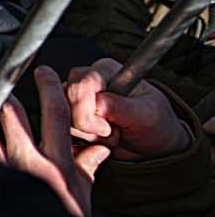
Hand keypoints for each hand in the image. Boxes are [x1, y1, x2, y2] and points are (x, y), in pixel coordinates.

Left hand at [0, 66, 110, 216]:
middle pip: (16, 117)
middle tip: (0, 81)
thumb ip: (88, 167)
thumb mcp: (83, 195)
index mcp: (60, 163)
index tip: (44, 73)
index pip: (57, 114)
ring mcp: (7, 174)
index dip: (50, 89)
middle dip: (7, 95)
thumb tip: (100, 149)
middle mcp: (32, 164)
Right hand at [65, 58, 191, 161]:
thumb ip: (120, 107)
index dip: (87, 113)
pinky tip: (98, 141)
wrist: (154, 145)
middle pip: (64, 102)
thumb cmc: (155, 124)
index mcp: (105, 71)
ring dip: (86, 136)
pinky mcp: (71, 117)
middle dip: (86, 126)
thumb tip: (97, 103)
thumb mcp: (146, 115)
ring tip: (109, 134)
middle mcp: (86, 81)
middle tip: (110, 131)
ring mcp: (76, 100)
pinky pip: (61, 131)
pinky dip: (79, 143)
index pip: (79, 86)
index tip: (108, 128)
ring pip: (61, 119)